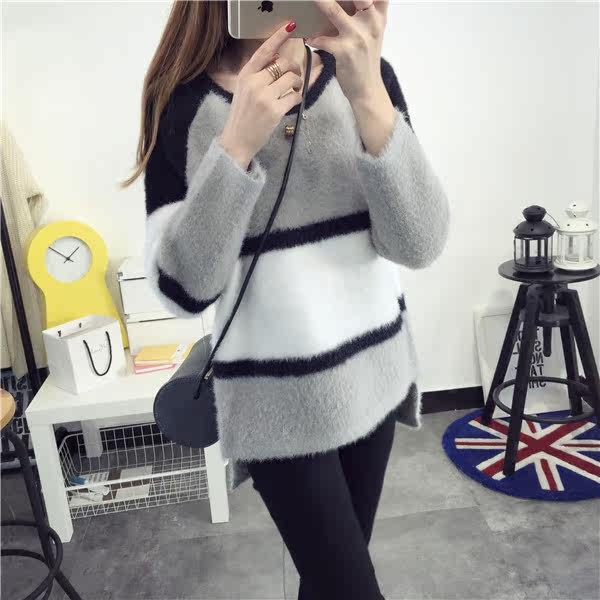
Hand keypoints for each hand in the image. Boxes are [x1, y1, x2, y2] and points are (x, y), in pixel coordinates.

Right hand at [218, 22, 303, 169]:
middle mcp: (254, 83)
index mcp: (246, 75)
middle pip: (283, 65)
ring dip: (298, 84)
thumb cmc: (243, 115)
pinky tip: (292, 102)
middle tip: (296, 76)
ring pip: (292, 79)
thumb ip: (258, 74)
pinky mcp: (275, 111)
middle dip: (294, 69)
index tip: (291, 26)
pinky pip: (295, 97)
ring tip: (294, 90)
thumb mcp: (244, 89)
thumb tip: (277, 58)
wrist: (237, 140)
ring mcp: (264, 97)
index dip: (278, 37)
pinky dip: (298, 98)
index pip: (264, 51)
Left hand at [305, 0, 389, 103]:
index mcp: (379, 15)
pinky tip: (308, 36)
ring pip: (334, 11)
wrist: (367, 90)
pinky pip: (322, 38)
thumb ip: (367, 12)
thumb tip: (346, 2)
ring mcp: (358, 37)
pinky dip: (312, 36)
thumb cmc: (365, 60)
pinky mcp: (345, 52)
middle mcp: (371, 23)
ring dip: (319, 1)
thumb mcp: (372, 32)